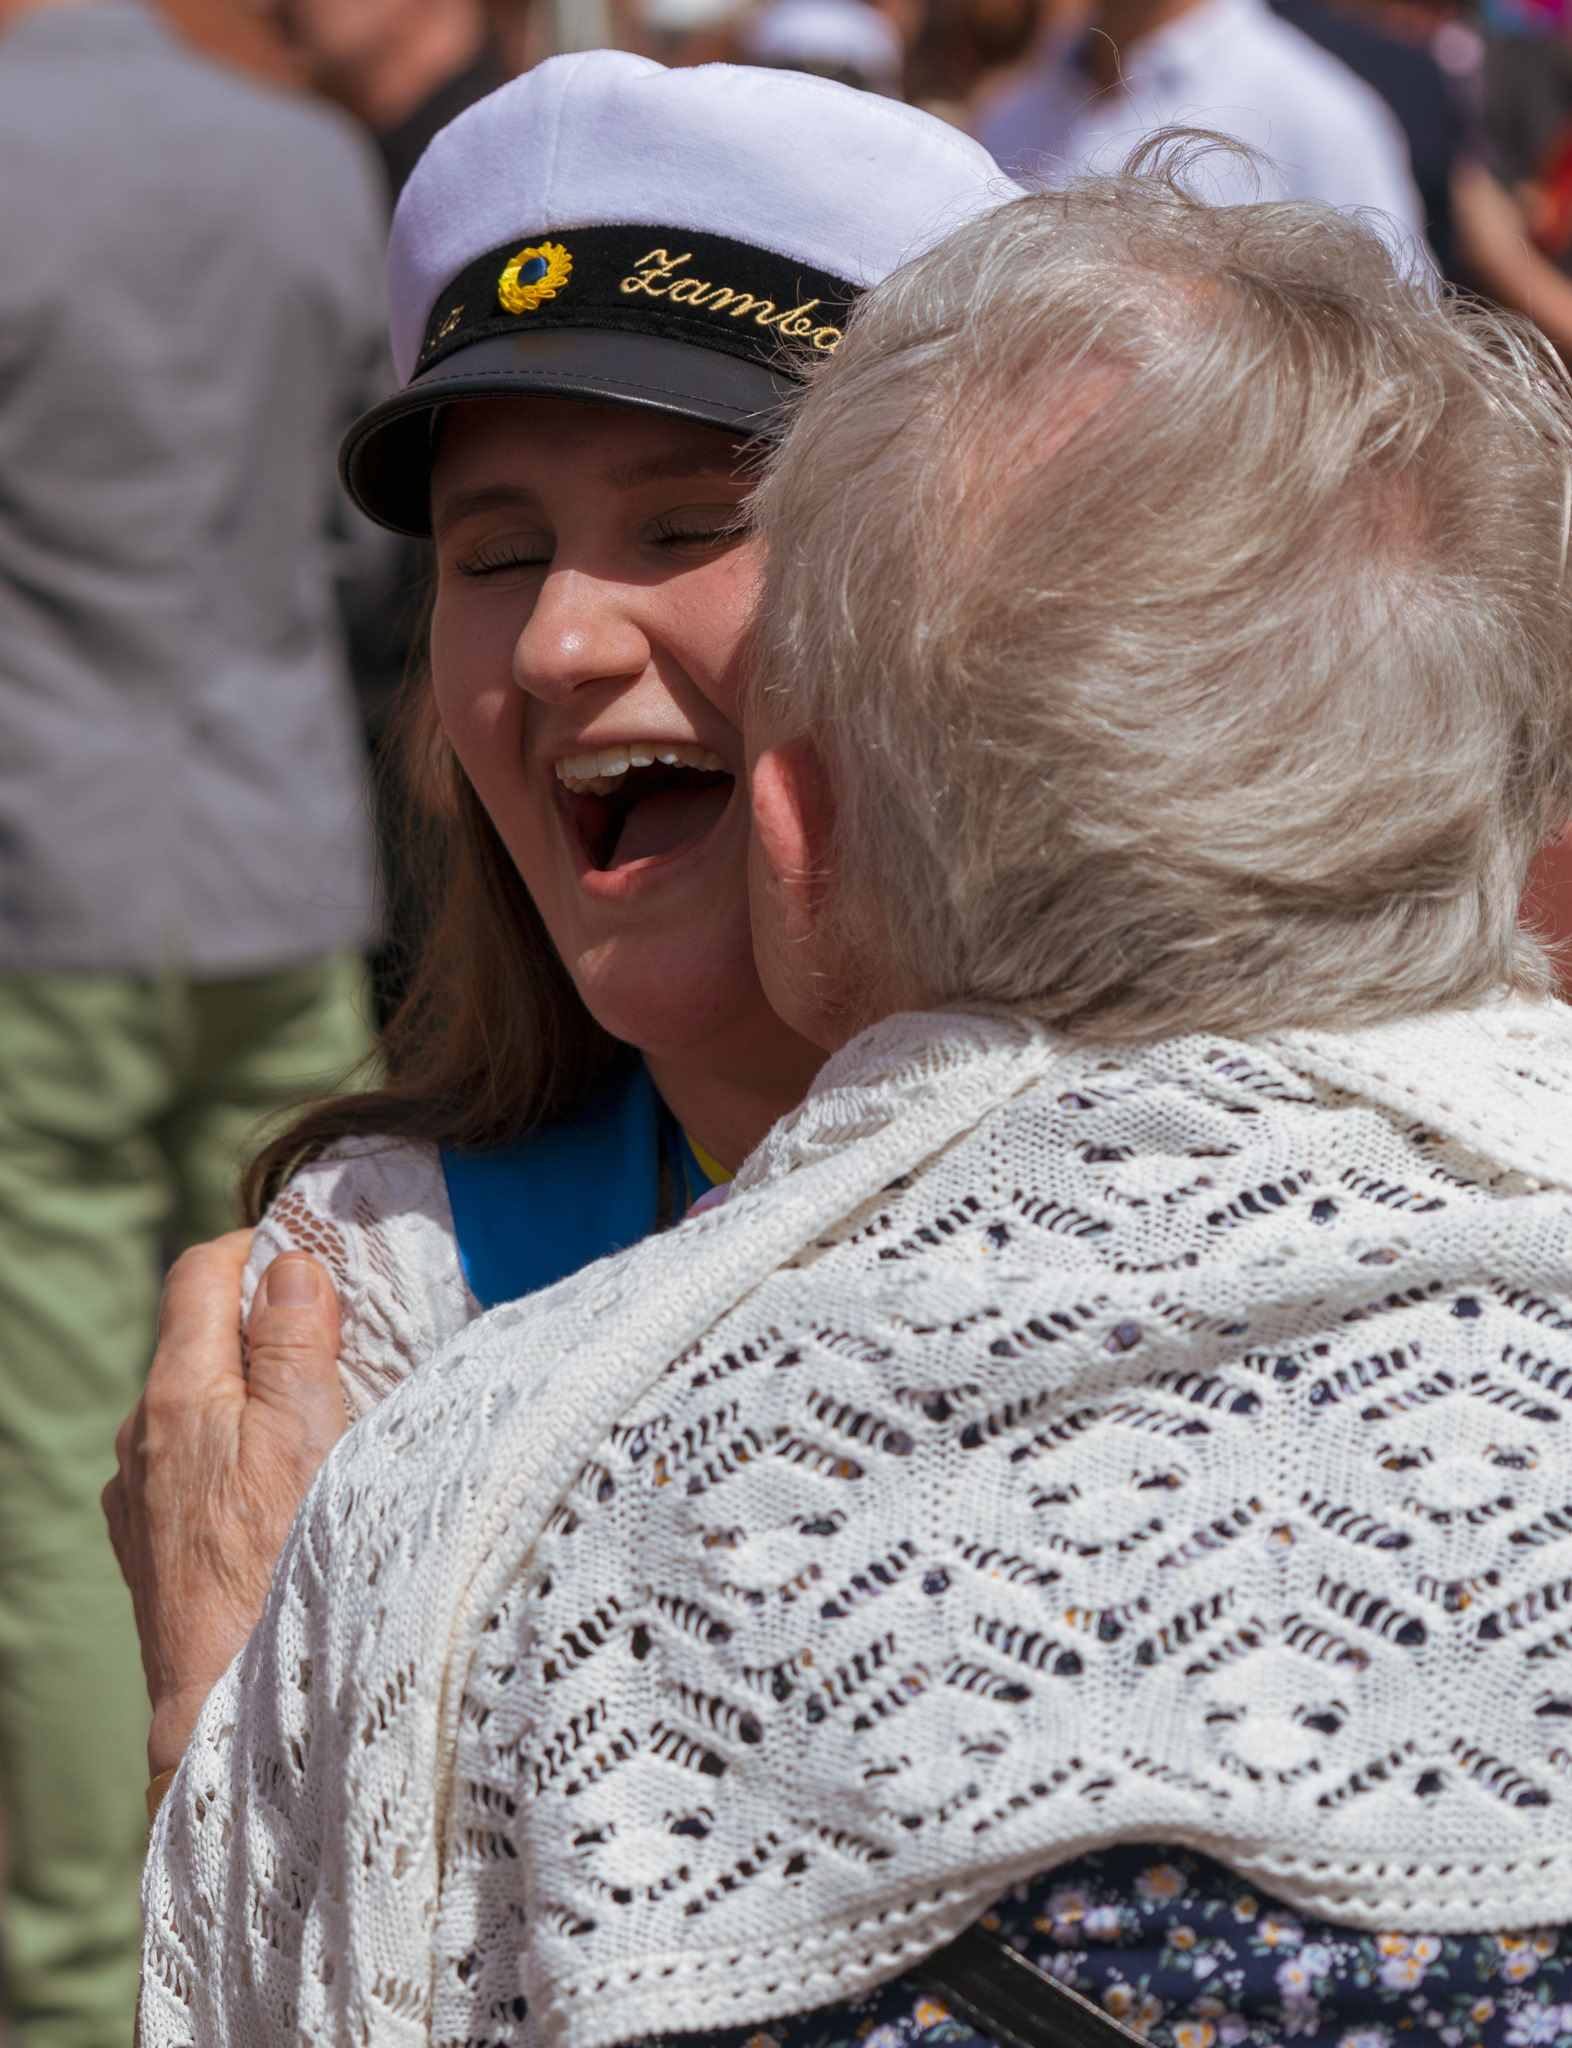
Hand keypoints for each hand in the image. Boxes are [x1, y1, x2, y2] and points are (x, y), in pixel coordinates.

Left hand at [103, 1232, 346, 1775]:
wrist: (226, 1704)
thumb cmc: (282, 1565)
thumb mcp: (308, 1432)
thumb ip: (295, 1339)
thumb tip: (288, 1265)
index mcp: (178, 1390)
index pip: (198, 1272)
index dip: (256, 1250)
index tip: (313, 1263)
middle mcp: (141, 1431)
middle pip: (196, 1336)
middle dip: (261, 1321)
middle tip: (336, 1338)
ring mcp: (137, 1489)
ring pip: (195, 1402)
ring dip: (247, 1391)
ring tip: (315, 1419)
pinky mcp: (147, 1538)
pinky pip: (188, 1460)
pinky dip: (230, 1448)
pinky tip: (276, 1486)